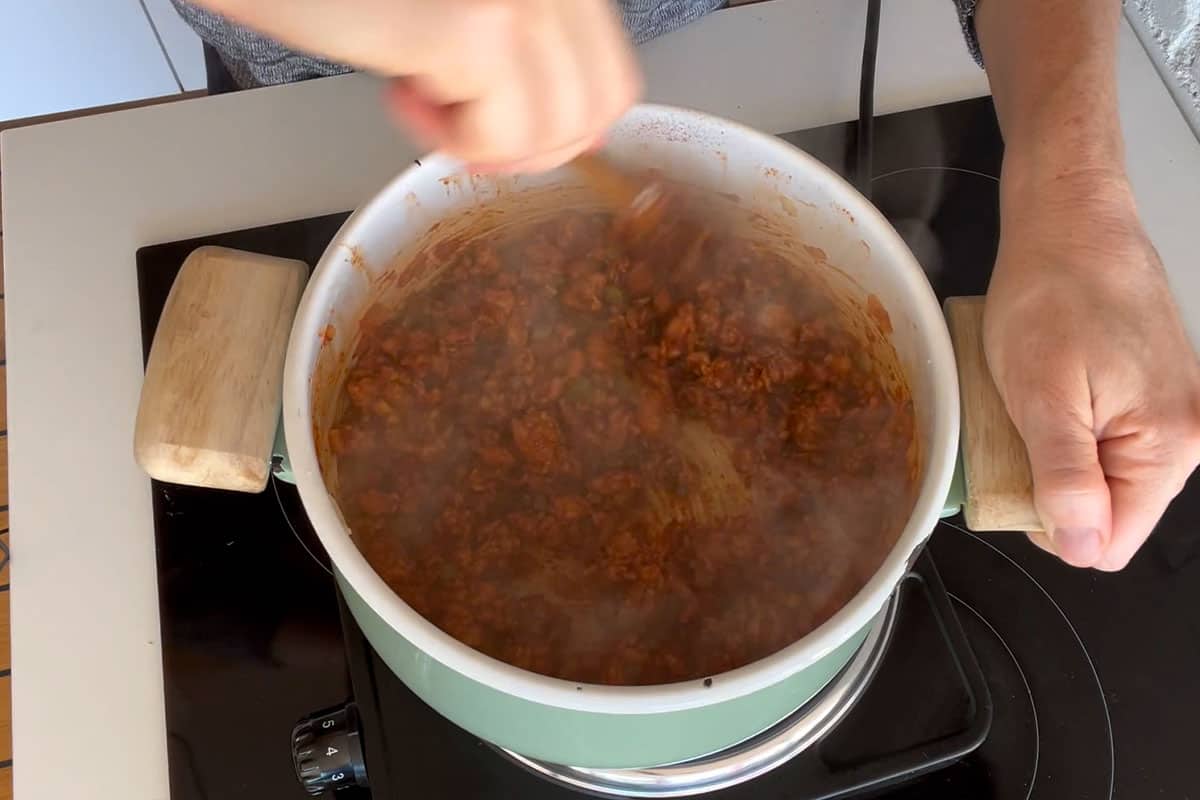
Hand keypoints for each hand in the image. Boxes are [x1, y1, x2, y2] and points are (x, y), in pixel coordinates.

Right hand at [198, 0, 640, 171]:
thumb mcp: (468, 11)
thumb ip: (533, 49)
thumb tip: (579, 130)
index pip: (614, 81)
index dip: (562, 126)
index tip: (502, 123)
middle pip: (596, 111)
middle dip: (526, 144)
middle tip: (456, 120)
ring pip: (551, 132)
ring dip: (480, 137)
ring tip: (418, 88)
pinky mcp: (477, 28)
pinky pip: (496, 139)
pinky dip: (442, 138)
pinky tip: (397, 87)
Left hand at [984, 170, 1199, 569]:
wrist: (1070, 221)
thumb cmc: (1052, 292)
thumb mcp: (1042, 397)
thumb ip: (1066, 478)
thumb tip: (1082, 547)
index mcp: (1167, 446)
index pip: (1110, 542)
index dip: (1053, 525)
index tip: (1017, 476)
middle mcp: (1185, 435)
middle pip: (1108, 510)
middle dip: (1053, 485)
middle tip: (1021, 428)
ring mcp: (1171, 411)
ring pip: (1101, 475)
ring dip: (1056, 454)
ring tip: (1035, 401)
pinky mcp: (1151, 392)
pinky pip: (1105, 439)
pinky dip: (1067, 427)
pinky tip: (1049, 389)